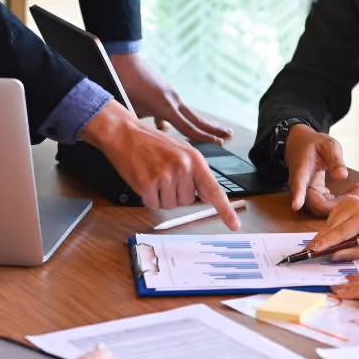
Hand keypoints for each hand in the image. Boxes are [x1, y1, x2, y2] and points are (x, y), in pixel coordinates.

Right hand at [82, 103, 240, 228]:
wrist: (125, 134)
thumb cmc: (152, 143)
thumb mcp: (182, 151)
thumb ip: (196, 173)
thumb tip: (207, 197)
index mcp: (194, 159)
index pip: (214, 190)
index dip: (225, 210)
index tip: (234, 224)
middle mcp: (182, 168)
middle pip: (187, 201)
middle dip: (176, 193)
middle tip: (165, 175)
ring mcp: (165, 176)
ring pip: (170, 205)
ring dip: (162, 196)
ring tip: (154, 175)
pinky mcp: (147, 185)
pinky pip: (153, 205)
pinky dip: (149, 197)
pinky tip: (145, 180)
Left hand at [109, 51, 229, 142]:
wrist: (124, 60)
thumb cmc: (125, 85)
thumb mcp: (134, 110)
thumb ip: (147, 124)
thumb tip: (160, 133)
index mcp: (166, 107)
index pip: (189, 128)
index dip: (204, 138)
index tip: (219, 143)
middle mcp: (173, 100)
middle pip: (197, 118)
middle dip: (213, 128)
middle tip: (229, 135)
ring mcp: (171, 95)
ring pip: (190, 113)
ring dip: (202, 122)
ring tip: (216, 129)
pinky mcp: (167, 92)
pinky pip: (179, 109)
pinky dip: (185, 118)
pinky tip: (178, 127)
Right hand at [285, 124, 358, 213]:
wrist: (302, 144)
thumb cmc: (313, 143)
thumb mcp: (327, 145)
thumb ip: (335, 159)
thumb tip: (342, 175)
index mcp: (301, 170)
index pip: (297, 185)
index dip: (297, 196)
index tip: (296, 205)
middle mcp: (302, 186)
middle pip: (316, 204)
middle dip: (339, 204)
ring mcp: (309, 193)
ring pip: (325, 206)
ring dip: (344, 202)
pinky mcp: (317, 195)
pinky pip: (330, 203)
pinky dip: (344, 198)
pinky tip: (358, 189)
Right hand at [303, 194, 358, 259]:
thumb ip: (353, 251)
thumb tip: (333, 256)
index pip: (342, 231)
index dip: (327, 242)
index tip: (313, 250)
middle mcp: (356, 205)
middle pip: (332, 226)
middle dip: (320, 240)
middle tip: (307, 252)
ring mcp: (350, 200)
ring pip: (330, 221)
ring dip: (323, 235)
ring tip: (316, 247)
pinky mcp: (346, 199)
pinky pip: (332, 217)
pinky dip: (329, 228)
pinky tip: (327, 238)